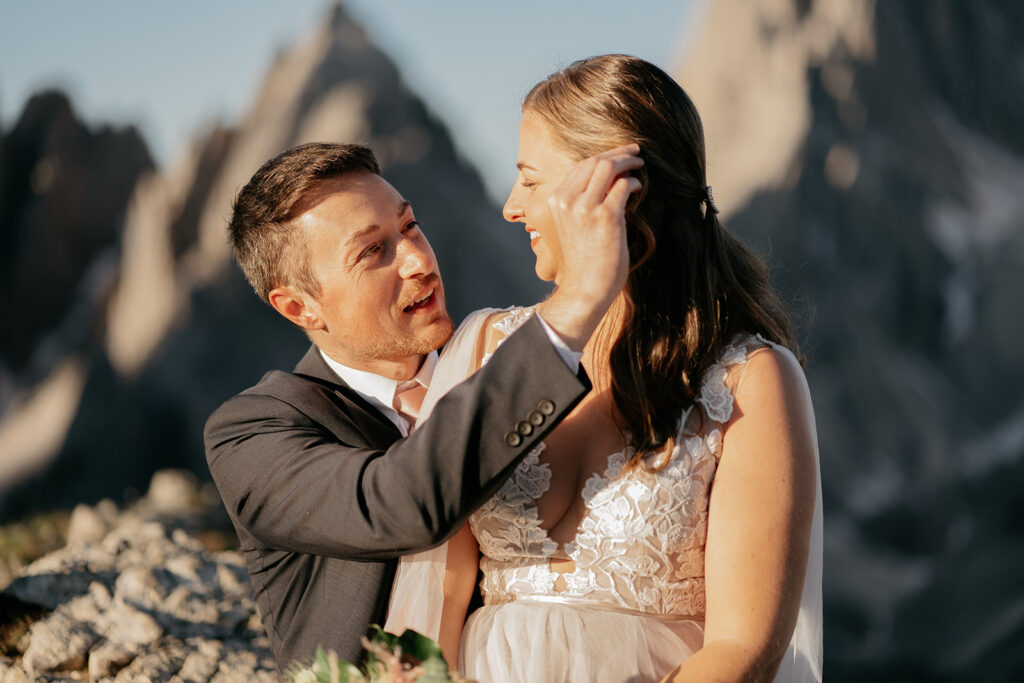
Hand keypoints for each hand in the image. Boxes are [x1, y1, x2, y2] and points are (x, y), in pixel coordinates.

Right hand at [537, 144, 642, 349]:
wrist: (584, 289)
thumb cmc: (582, 264)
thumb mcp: (571, 227)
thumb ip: (580, 205)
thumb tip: (607, 184)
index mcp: (555, 201)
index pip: (580, 167)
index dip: (602, 156)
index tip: (617, 154)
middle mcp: (566, 200)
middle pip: (594, 162)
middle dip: (617, 152)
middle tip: (634, 151)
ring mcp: (585, 207)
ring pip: (608, 167)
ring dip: (627, 162)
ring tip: (639, 163)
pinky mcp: (605, 216)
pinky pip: (623, 186)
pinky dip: (633, 183)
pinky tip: (638, 186)